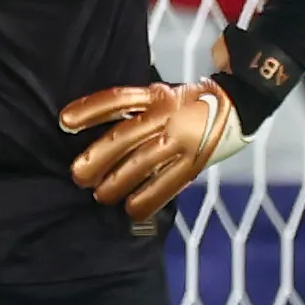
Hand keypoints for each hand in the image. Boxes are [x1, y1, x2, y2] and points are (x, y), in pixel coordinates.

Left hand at [58, 77, 246, 221]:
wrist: (241, 103)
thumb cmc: (189, 103)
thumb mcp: (161, 95)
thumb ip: (134, 109)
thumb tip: (92, 132)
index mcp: (156, 95)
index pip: (117, 100)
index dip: (89, 110)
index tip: (63, 122)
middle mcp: (167, 114)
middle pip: (125, 136)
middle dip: (98, 157)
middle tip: (78, 176)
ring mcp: (182, 139)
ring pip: (143, 162)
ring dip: (117, 182)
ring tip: (100, 195)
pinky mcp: (195, 162)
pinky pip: (168, 183)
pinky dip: (148, 198)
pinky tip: (131, 210)